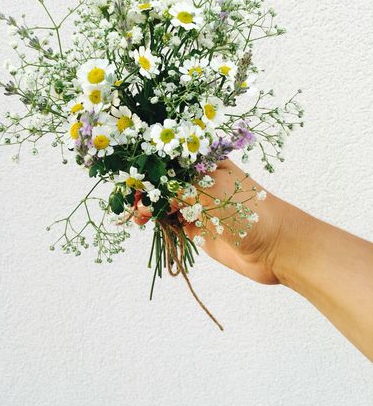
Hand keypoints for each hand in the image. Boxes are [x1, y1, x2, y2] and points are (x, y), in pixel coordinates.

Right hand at [132, 159, 282, 284]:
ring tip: (135, 213)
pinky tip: (144, 221)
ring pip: (164, 200)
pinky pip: (170, 220)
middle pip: (165, 179)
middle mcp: (200, 180)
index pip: (171, 157)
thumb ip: (175, 190)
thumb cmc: (248, 211)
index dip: (150, 163)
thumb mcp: (209, 192)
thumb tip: (145, 194)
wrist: (275, 248)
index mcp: (207, 162)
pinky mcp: (197, 227)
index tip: (131, 172)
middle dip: (146, 186)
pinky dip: (156, 220)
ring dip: (148, 205)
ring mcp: (198, 204)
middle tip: (130, 197)